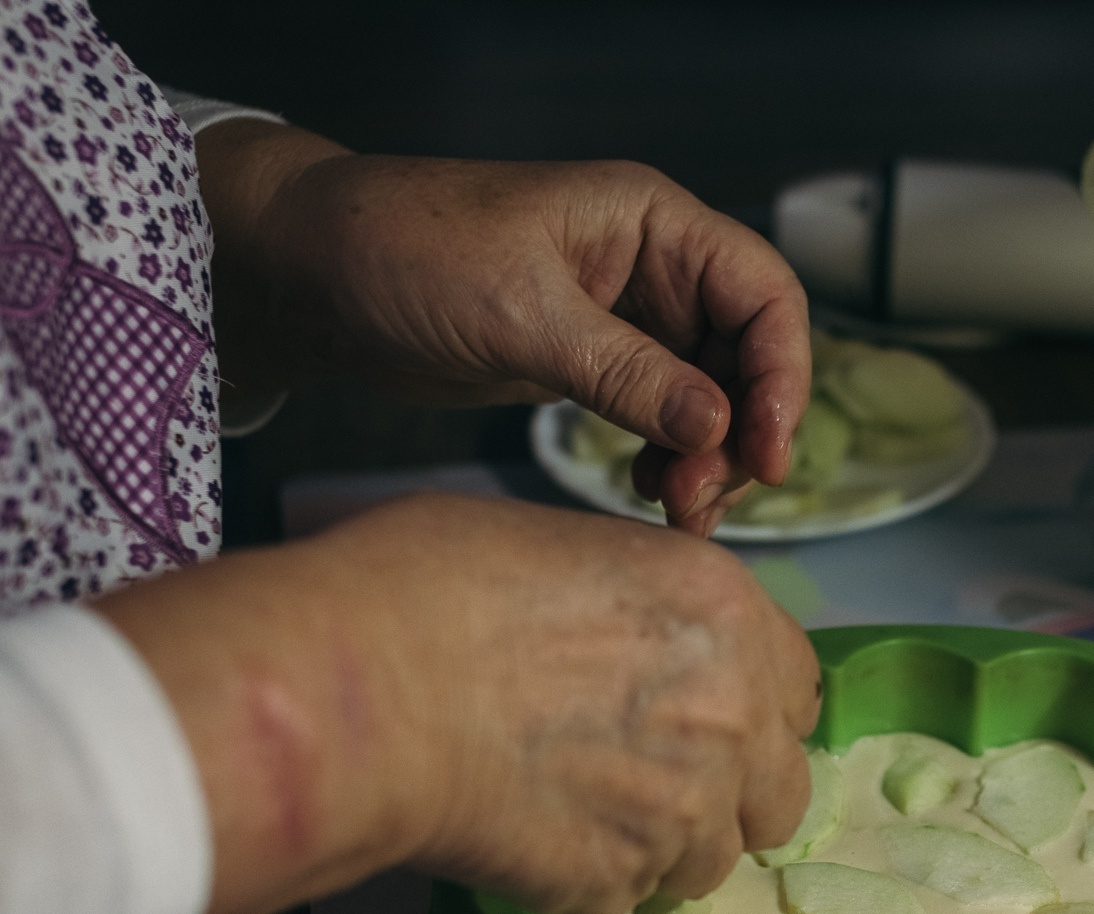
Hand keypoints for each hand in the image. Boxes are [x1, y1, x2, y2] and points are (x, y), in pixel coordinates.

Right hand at [97, 494, 820, 913]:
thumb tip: (627, 632)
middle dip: (730, 794)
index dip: (753, 704)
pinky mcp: (617, 882)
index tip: (710, 713)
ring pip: (710, 862)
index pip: (799, 686)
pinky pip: (623, 898)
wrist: (362, 689)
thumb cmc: (430, 587)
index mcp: (727, 615)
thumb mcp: (564, 546)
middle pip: (781, 792)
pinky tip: (529, 840)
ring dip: (662, 848)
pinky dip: (586, 881)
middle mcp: (732, 717)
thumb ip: (638, 604)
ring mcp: (683, 811)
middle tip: (655, 781)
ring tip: (580, 815)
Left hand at [199, 121, 809, 535]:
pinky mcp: (590, 364)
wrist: (312, 271)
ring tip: (675, 510)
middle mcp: (652, 267)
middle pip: (747, 356)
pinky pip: (660, 417)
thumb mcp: (522, 314)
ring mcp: (624, 319)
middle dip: (740, 433)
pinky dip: (667, 459)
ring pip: (709, 396)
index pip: (763, 294)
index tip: (768, 452)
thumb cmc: (404, 251)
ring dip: (708, 458)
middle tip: (702, 501)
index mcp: (652, 223)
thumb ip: (626, 373)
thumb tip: (716, 428)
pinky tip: (645, 492)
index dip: (781, 376)